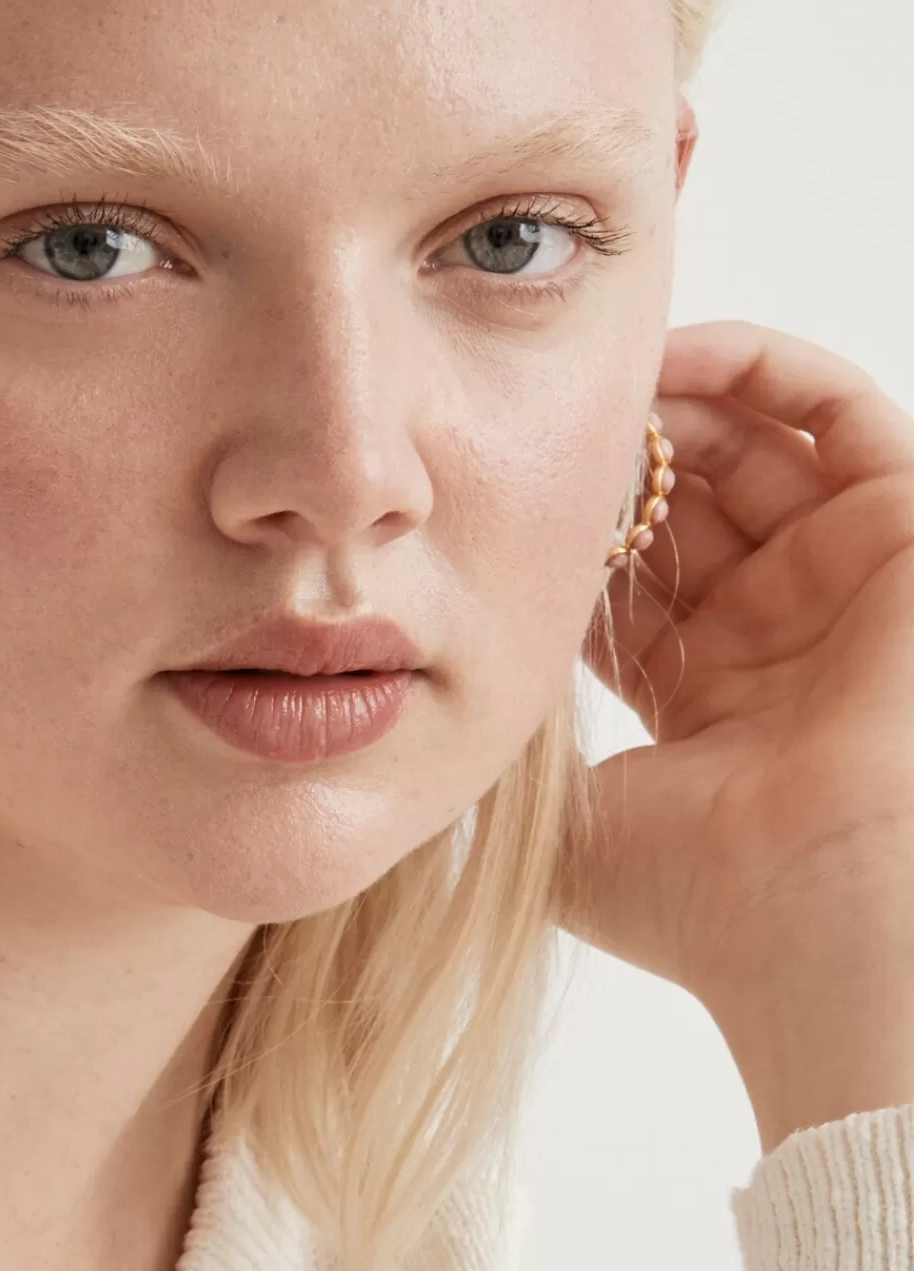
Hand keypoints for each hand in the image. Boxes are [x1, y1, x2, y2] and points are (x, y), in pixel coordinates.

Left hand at [556, 321, 913, 1152]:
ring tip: (603, 380)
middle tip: (540, 421)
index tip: (489, 488)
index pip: (628, 577)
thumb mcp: (571, 828)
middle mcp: (776, 636)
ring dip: (677, 402)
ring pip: (756, 446)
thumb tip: (406, 734)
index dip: (563, 526)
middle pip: (686, 502)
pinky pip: (841, 414)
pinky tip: (678, 360)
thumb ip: (509, 769)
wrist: (816, 910)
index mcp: (704, 699)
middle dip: (614, 455)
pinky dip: (762, 369)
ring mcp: (840, 586)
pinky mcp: (903, 539)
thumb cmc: (700, 896)